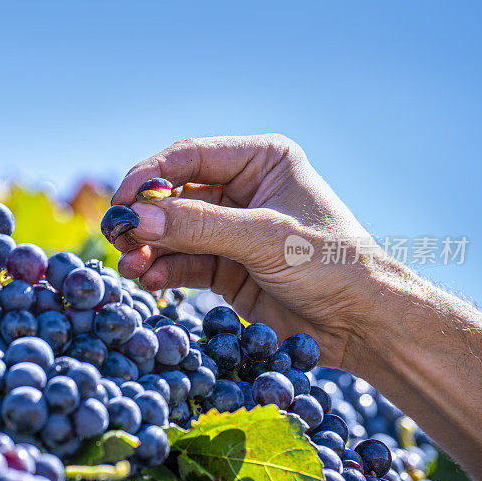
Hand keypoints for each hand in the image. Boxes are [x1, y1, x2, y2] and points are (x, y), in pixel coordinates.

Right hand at [112, 134, 388, 369]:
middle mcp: (242, 190)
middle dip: (146, 218)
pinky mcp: (225, 267)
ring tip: (129, 265)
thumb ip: (200, 227)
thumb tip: (135, 219)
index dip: (150, 176)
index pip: (190, 156)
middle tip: (118, 237)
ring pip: (173, 232)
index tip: (122, 201)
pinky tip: (148, 281)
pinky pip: (182, 263)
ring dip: (148, 248)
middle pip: (175, 196)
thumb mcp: (266, 238)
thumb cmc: (333, 265)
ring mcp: (231, 230)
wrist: (364, 324)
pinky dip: (162, 271)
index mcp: (261, 161)